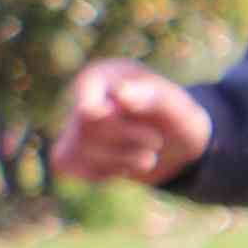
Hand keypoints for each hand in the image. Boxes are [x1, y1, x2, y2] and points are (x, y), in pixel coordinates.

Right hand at [50, 60, 211, 186]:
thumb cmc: (177, 119)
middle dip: (129, 141)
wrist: (176, 147)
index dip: (111, 122)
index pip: (89, 106)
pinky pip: (70, 167)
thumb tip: (120, 93)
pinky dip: (102, 172)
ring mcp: (71, 122)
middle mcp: (81, 94)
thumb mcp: (179, 109)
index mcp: (104, 74)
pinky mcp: (68, 150)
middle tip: (156, 142)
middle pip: (87, 129)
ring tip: (145, 155)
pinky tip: (121, 165)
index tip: (133, 122)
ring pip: (78, 151)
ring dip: (121, 161)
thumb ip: (153, 98)